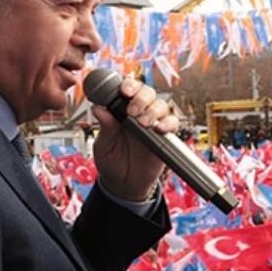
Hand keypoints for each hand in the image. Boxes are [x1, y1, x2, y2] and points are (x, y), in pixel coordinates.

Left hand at [90, 76, 177, 201]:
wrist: (124, 184)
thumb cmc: (111, 161)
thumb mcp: (103, 144)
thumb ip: (105, 127)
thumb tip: (98, 109)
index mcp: (120, 111)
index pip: (127, 90)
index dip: (128, 86)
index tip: (123, 91)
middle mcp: (138, 113)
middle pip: (147, 93)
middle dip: (141, 98)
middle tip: (132, 111)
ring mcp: (153, 124)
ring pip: (160, 105)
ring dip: (153, 110)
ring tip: (144, 123)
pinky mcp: (165, 137)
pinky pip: (172, 123)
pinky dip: (168, 123)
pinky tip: (159, 128)